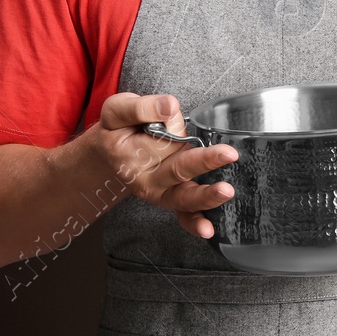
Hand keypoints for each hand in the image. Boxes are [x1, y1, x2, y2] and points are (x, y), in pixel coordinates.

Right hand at [91, 92, 237, 238]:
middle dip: (203, 162)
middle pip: (176, 170)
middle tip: (227, 154)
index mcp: (130, 156)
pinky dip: (194, 222)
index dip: (164, 121)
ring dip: (204, 196)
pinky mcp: (172, 198)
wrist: (109, 154)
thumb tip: (168, 106)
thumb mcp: (117, 110)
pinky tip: (207, 229)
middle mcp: (146, 178)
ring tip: (225, 191)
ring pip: (182, 197)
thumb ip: (141, 108)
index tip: (170, 108)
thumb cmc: (118, 130)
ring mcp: (160, 191)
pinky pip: (182, 214)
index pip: (156, 137)